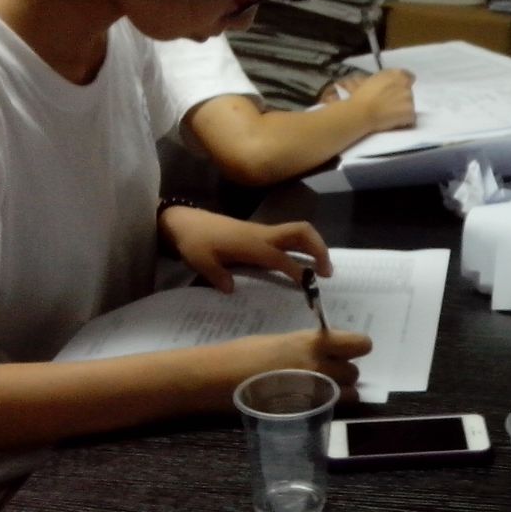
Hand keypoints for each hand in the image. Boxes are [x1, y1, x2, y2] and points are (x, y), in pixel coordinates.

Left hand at [159, 206, 331, 292]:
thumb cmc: (193, 242)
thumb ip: (217, 276)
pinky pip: (288, 236)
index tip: (309, 288)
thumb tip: (232, 290)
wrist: (184, 221)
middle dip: (319, 249)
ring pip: (298, 231)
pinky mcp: (260, 233)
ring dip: (315, 246)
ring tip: (321, 269)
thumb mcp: (200, 261)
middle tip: (326, 273)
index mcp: (251, 244)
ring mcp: (263, 232)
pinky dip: (302, 246)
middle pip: (301, 233)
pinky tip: (301, 264)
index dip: (297, 272)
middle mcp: (263, 235)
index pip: (281, 258)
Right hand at [238, 328, 371, 400]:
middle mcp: (321, 367)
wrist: (219, 379)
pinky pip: (331, 410)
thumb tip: (325, 351)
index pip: (360, 344)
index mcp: (315, 343)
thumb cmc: (245, 353)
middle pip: (354, 372)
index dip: (356, 347)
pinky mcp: (306, 413)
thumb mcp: (282, 342)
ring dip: (339, 392)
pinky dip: (326, 407)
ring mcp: (315, 393)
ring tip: (318, 390)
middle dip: (343, 373)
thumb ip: (309, 347)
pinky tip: (308, 403)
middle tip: (324, 372)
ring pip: (349, 395)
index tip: (348, 350)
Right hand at [346, 68, 415, 131]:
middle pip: (408, 92)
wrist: (361, 112)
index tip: (396, 90)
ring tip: (390, 113)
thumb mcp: (374, 79)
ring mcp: (409, 100)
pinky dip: (404, 120)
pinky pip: (411, 117)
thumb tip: (394, 80)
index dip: (403, 84)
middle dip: (402, 97)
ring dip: (403, 108)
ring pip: (410, 104)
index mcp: (397, 75)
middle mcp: (405, 85)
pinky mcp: (410, 113)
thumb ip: (388, 77)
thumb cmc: (363, 96)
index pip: (409, 77)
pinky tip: (393, 120)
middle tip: (389, 103)